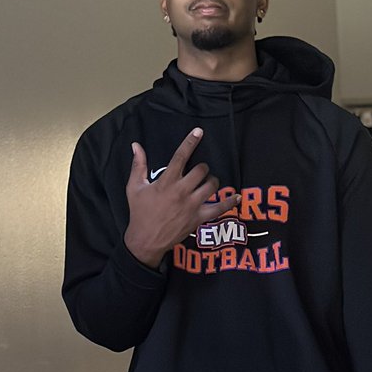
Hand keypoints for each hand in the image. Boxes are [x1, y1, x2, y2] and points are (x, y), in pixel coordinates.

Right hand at [124, 130, 238, 267]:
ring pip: (211, 186)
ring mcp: (192, 205)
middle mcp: (181, 192)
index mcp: (166, 182)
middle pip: (201, 170)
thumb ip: (138, 165)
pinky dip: (229, 202)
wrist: (145, 240)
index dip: (190, 142)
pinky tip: (237, 197)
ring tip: (208, 183)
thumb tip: (136, 145)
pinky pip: (219, 209)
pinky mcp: (199, 218)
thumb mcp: (134, 187)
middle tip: (198, 172)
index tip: (199, 131)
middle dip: (202, 168)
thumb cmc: (140, 212)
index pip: (180, 157)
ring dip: (212, 181)